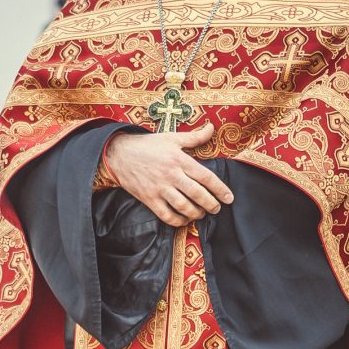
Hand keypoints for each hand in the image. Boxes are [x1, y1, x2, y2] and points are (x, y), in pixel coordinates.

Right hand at [105, 122, 232, 225]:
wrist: (119, 154)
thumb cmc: (148, 146)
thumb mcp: (172, 137)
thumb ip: (194, 137)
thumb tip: (212, 128)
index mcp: (179, 160)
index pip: (206, 177)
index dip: (220, 189)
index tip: (229, 198)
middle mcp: (171, 175)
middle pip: (198, 194)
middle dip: (211, 204)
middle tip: (217, 208)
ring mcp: (159, 188)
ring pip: (183, 207)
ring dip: (196, 213)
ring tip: (201, 214)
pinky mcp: (149, 199)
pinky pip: (166, 215)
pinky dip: (178, 221)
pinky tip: (184, 219)